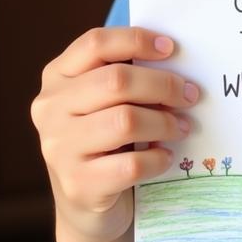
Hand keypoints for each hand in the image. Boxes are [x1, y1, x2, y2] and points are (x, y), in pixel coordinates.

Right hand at [30, 27, 198, 241]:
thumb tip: (178, 62)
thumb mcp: (106, 99)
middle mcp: (50, 109)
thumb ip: (128, 75)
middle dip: (163, 85)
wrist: (85, 201)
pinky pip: (131, 164)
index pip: (95, 43)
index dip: (136, 40)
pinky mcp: (78, 185)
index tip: (170, 48)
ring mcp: (59, 149)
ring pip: (125, 121)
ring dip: (165, 122)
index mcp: (57, 76)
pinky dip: (157, 158)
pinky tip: (165, 156)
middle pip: (116, 81)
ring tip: (182, 127)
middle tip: (190, 94)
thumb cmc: (105, 136)